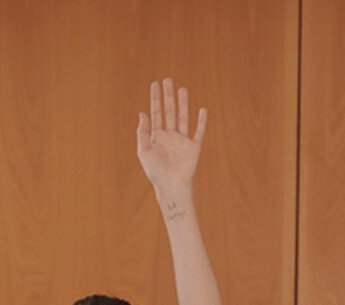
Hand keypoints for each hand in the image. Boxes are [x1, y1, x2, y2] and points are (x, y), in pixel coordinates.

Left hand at [137, 78, 206, 202]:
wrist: (171, 185)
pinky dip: (201, 121)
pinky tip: (202, 109)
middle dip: (168, 95)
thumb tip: (142, 113)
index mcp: (157, 136)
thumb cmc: (155, 171)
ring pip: (183, 117)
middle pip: (169, 111)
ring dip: (183, 103)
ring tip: (182, 88)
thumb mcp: (144, 150)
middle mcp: (170, 136)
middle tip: (167, 79)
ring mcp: (182, 140)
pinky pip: (198, 131)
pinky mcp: (194, 147)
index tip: (155, 84)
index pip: (156, 113)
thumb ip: (143, 132)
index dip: (155, 98)